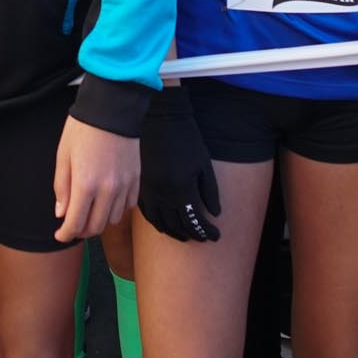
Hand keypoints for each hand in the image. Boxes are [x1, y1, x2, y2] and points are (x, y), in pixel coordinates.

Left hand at [53, 115, 138, 242]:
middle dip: (81, 230)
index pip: (76, 223)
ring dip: (100, 221)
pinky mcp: (136, 180)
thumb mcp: (63, 156)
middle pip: (96, 226)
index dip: (66, 234)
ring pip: (113, 219)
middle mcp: (108, 190)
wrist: (112, 108)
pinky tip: (107, 201)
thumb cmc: (82, 129)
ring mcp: (125, 186)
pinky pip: (128, 206)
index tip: (60, 235)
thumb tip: (61, 213)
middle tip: (72, 224)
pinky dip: (116, 210)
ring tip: (90, 211)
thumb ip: (62, 188)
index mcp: (85, 184)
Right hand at [136, 85, 220, 242]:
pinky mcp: (141, 185)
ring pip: (160, 223)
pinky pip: (147, 212)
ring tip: (185, 235)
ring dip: (174, 233)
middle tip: (202, 236)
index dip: (206, 231)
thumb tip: (214, 214)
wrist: (162, 120)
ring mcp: (149, 191)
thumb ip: (210, 192)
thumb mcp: (204, 165)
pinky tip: (165, 224)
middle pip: (177, 225)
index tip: (216, 236)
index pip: (194, 221)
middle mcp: (163, 194)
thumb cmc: (187, 140)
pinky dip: (157, 222)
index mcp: (182, 189)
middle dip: (192, 234)